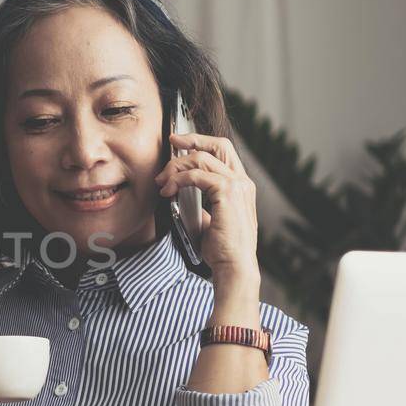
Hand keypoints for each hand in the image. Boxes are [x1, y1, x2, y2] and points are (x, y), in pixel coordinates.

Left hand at [155, 132, 260, 287]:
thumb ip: (204, 207)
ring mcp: (238, 185)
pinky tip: (168, 191)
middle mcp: (243, 182)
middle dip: (192, 139)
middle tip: (171, 142)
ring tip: (162, 182)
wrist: (234, 267)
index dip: (202, 143)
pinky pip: (196, 175)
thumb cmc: (223, 251)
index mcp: (242, 187)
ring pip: (201, 159)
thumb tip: (185, 200)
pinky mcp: (227, 192)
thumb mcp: (212, 223)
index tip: (180, 143)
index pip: (224, 153)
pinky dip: (178, 179)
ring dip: (176, 167)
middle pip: (218, 144)